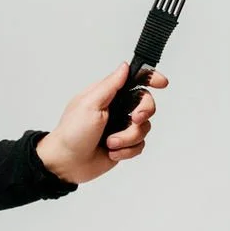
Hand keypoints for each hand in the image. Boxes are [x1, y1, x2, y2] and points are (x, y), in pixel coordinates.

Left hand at [33, 61, 167, 185]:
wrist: (67, 163)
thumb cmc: (72, 132)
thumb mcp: (90, 104)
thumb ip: (110, 85)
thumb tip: (124, 66)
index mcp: (107, 95)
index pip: (134, 81)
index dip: (151, 79)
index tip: (162, 83)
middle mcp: (117, 109)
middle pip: (146, 105)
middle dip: (143, 113)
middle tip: (133, 119)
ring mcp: (121, 127)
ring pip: (144, 128)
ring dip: (128, 138)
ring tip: (110, 143)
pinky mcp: (124, 145)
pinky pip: (139, 146)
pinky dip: (126, 151)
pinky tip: (111, 153)